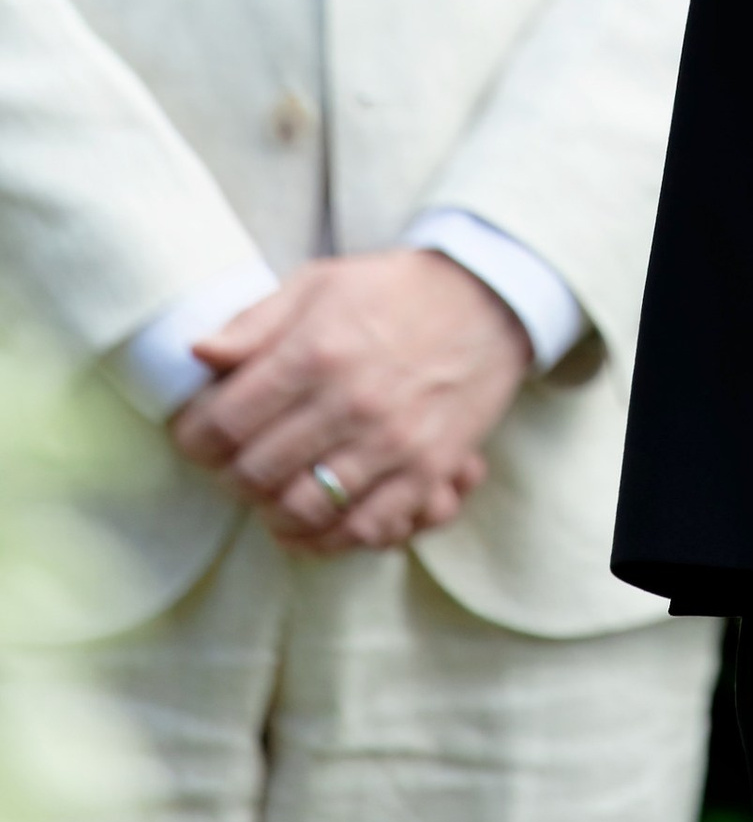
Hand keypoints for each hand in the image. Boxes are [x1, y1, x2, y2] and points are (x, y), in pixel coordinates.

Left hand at [170, 249, 531, 553]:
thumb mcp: (320, 283)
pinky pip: (361, 531)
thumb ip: (254, 322)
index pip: (222, 424)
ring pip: (299, 511)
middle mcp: (349, 402)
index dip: (193, 438)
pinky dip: (326, 539)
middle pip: (252, 474)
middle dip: (228, 475)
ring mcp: (390, 443)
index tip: (196, 435)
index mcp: (315, 351)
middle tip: (232, 463)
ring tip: (269, 492)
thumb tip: (196, 355)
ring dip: (270, 511)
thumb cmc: (395, 289)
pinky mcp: (426, 472)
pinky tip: (312, 521)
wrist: (489, 298)